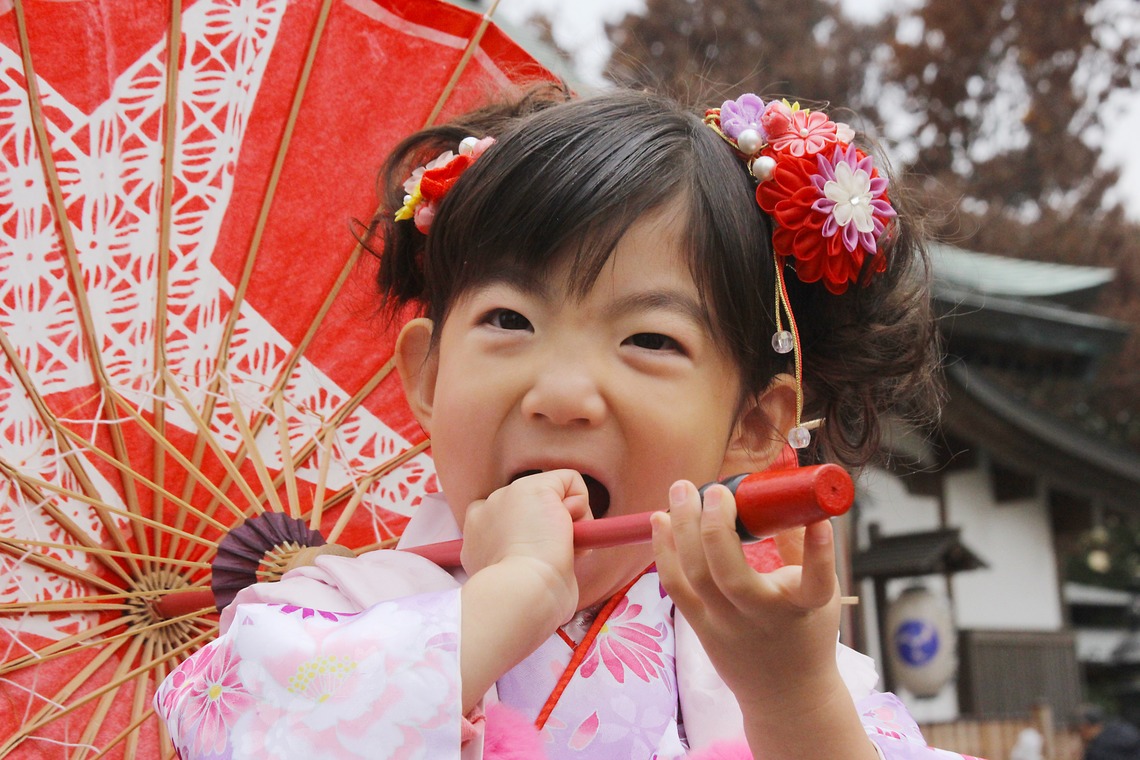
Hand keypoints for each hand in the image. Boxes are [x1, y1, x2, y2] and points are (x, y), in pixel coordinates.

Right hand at [461, 469, 589, 615]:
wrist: (520, 595)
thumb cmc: (521, 603)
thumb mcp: (508, 580)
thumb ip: (519, 561)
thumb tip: (556, 559)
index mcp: (475, 536)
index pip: (506, 524)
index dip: (527, 538)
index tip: (534, 562)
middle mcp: (486, 510)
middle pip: (530, 508)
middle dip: (546, 528)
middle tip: (548, 558)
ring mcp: (507, 494)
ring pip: (552, 494)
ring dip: (565, 520)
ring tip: (557, 549)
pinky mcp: (534, 487)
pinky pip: (570, 480)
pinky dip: (581, 504)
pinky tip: (568, 532)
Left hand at [652, 480, 838, 706]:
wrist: (787, 694)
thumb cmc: (804, 632)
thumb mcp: (817, 594)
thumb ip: (800, 547)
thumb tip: (786, 499)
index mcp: (803, 608)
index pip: (816, 582)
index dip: (818, 553)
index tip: (822, 522)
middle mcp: (761, 619)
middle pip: (730, 575)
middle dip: (716, 526)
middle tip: (715, 489)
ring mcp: (726, 625)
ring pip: (695, 577)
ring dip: (682, 528)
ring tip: (681, 490)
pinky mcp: (700, 627)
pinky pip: (675, 586)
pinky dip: (664, 550)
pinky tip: (660, 519)